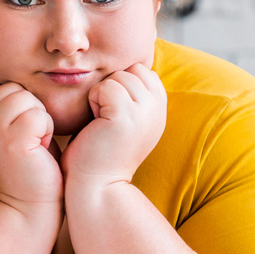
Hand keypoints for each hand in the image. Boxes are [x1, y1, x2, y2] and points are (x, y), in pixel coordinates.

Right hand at [0, 80, 62, 214]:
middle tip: (33, 137)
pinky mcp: (11, 143)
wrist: (32, 206)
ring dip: (40, 118)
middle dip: (32, 108)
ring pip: (25, 98)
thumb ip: (6, 107)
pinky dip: (46, 129)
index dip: (22, 103)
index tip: (26, 130)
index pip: (3, 86)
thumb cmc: (33, 167)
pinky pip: (37, 115)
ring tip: (37, 141)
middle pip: (13, 88)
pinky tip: (41, 148)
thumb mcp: (14, 130)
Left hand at [62, 63, 165, 190]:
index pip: (142, 70)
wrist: (96, 186)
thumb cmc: (100, 153)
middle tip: (106, 119)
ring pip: (118, 76)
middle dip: (112, 88)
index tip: (114, 115)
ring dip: (101, 95)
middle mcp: (159, 109)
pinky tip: (96, 124)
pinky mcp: (127, 115)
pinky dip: (93, 102)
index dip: (122, 86)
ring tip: (102, 122)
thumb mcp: (126, 120)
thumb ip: (133, 95)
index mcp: (161, 109)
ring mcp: (146, 112)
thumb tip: (130, 66)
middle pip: (132, 69)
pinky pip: (105, 87)